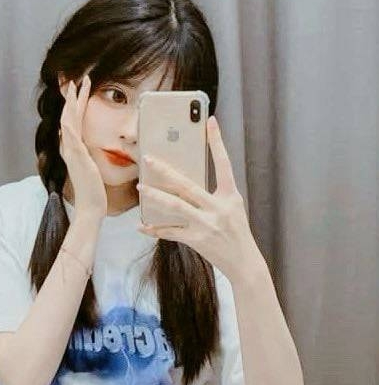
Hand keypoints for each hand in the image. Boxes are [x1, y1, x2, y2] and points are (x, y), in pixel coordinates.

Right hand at [59, 73, 107, 219]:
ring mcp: (72, 152)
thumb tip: (86, 146)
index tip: (77, 88)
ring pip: (69, 120)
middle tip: (74, 78)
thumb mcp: (91, 167)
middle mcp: (69, 147)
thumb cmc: (94, 190)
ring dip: (71, 102)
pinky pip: (71, 136)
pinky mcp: (77, 157)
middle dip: (71, 96)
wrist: (90, 206)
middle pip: (69, 116)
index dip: (74, 104)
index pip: (73, 120)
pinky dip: (70, 122)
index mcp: (73, 148)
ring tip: (74, 85)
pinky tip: (70, 110)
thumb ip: (86, 155)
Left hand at [136, 115, 262, 281]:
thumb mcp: (231, 207)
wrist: (244, 263)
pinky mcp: (197, 240)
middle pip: (187, 185)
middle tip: (148, 158)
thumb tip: (184, 181)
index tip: (210, 122)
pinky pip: (171, 232)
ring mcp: (207, 224)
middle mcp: (218, 208)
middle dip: (166, 171)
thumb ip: (212, 194)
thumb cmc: (235, 231)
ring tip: (141, 187)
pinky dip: (155, 229)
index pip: (224, 164)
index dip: (217, 142)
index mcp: (230, 195)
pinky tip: (142, 226)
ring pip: (175, 206)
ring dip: (155, 196)